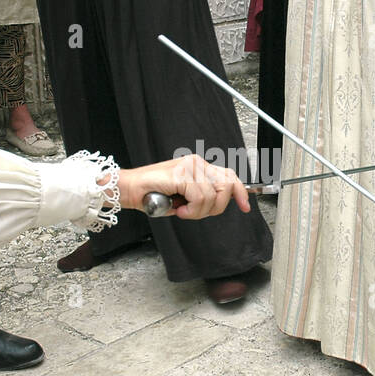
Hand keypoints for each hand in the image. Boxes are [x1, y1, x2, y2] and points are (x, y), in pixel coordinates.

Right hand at [117, 154, 250, 218]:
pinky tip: (179, 210)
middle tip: (196, 212)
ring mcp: (189, 166)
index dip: (240, 192)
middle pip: (226, 186)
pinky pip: (200, 197)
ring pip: (212, 195)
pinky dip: (191, 210)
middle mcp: (196, 163)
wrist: (129, 189)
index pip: (229, 176)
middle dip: (216, 207)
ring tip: (183, 211)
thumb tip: (216, 204)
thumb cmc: (152, 194)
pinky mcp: (181, 173)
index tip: (245, 207)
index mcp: (198, 166)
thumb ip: (200, 197)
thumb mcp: (183, 197)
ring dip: (198, 211)